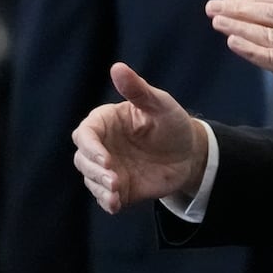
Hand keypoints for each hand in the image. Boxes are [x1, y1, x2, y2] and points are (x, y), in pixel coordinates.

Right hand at [72, 62, 208, 212]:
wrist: (190, 153)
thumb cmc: (172, 122)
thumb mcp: (160, 104)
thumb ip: (138, 89)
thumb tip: (117, 67)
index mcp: (105, 122)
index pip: (86, 134)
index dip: (91, 147)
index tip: (106, 158)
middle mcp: (102, 146)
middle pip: (82, 159)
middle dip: (94, 170)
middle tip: (114, 179)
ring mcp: (108, 168)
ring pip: (90, 179)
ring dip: (100, 188)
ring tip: (116, 193)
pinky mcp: (118, 188)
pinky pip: (104, 197)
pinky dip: (107, 202)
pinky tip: (115, 205)